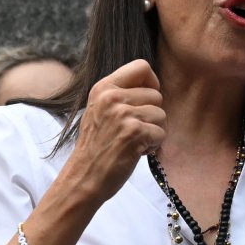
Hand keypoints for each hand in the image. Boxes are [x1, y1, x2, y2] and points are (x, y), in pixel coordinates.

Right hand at [65, 59, 165, 203]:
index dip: (151, 83)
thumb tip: (153, 84)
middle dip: (152, 115)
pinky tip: (136, 151)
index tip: (144, 101)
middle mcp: (111, 97)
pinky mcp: (133, 132)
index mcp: (103, 87)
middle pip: (157, 94)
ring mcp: (122, 114)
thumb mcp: (101, 110)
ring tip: (134, 141)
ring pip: (162, 114)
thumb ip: (122, 94)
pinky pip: (161, 133)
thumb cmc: (97, 146)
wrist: (83, 178)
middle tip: (134, 130)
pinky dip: (154, 145)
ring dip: (154, 131)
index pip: (142, 66)